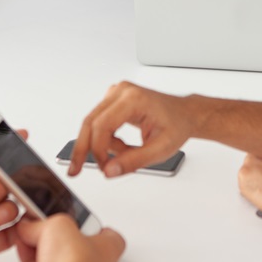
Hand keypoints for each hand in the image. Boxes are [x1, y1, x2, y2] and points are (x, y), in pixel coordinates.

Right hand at [14, 214, 124, 261]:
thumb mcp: (60, 224)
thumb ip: (44, 220)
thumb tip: (31, 223)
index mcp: (109, 249)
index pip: (107, 233)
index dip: (91, 223)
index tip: (78, 215)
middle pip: (74, 244)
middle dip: (55, 234)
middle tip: (43, 224)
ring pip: (55, 258)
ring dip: (39, 245)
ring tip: (27, 232)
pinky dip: (30, 258)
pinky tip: (21, 246)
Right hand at [71, 81, 193, 177]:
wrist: (185, 114)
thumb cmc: (177, 125)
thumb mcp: (160, 149)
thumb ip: (134, 161)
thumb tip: (109, 170)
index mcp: (134, 99)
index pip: (102, 125)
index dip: (98, 149)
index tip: (104, 167)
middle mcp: (121, 92)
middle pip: (91, 122)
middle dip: (84, 149)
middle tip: (76, 169)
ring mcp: (116, 94)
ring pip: (93, 124)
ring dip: (103, 146)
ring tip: (124, 154)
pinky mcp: (113, 100)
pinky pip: (100, 123)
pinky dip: (107, 140)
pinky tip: (122, 146)